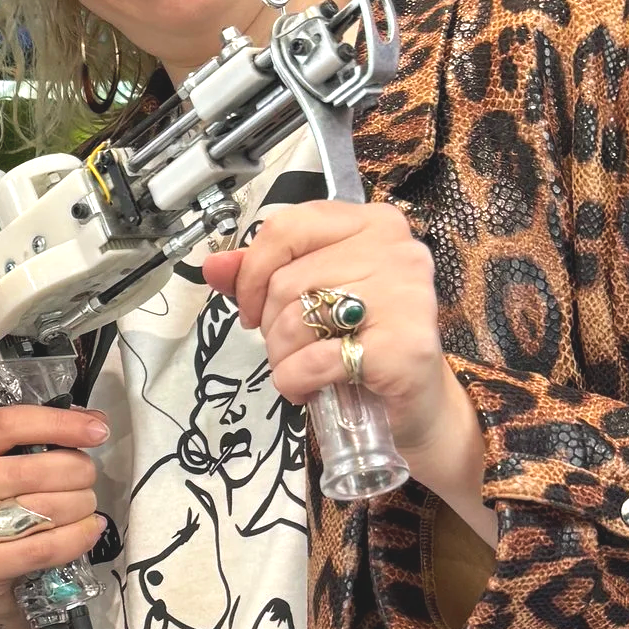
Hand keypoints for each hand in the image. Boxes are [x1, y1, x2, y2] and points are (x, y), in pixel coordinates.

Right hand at [0, 404, 108, 628]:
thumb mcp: (4, 461)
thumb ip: (42, 437)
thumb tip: (95, 424)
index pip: (5, 424)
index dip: (57, 424)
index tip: (97, 431)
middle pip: (28, 470)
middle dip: (76, 471)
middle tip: (88, 479)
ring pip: (40, 509)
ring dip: (80, 504)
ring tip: (86, 505)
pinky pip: (41, 548)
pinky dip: (77, 537)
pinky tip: (91, 528)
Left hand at [201, 198, 475, 468]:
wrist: (415, 405)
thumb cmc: (364, 344)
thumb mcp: (315, 299)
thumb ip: (264, 276)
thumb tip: (213, 266)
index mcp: (374, 223)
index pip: (287, 227)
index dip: (254, 272)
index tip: (252, 308)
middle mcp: (396, 250)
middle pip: (288, 281)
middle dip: (270, 327)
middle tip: (289, 350)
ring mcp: (405, 296)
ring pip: (296, 320)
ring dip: (282, 359)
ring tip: (302, 371)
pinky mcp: (404, 346)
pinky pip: (313, 361)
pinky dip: (295, 382)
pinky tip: (308, 390)